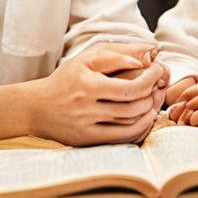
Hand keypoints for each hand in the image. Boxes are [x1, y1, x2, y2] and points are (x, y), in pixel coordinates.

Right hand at [30, 43, 168, 145]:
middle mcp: (87, 107)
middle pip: (132, 107)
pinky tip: (146, 118)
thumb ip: (113, 56)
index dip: (150, 80)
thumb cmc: (65, 79)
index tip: (159, 70)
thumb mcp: (85, 60)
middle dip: (152, 95)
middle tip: (160, 85)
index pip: (130, 87)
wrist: (37, 107)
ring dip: (148, 112)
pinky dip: (138, 129)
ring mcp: (87, 126)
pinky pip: (120, 138)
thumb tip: (140, 61)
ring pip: (129, 123)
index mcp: (88, 85)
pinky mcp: (87, 140)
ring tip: (155, 100)